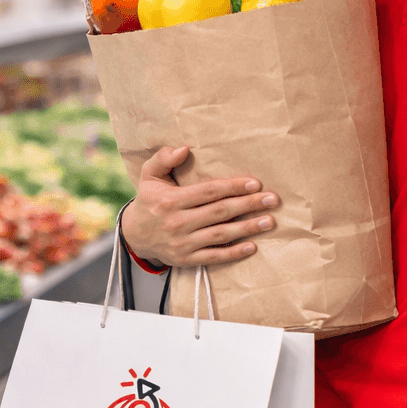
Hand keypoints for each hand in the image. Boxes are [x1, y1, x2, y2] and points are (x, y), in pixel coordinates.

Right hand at [120, 145, 278, 268]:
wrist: (134, 235)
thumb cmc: (149, 201)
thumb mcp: (149, 175)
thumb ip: (163, 158)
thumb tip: (184, 148)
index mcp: (170, 201)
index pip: (208, 192)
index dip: (233, 187)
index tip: (255, 183)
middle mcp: (177, 222)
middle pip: (220, 212)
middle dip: (248, 205)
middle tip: (272, 199)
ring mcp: (183, 243)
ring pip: (220, 235)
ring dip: (247, 228)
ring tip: (269, 221)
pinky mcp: (186, 259)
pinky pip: (214, 257)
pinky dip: (233, 253)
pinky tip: (253, 246)